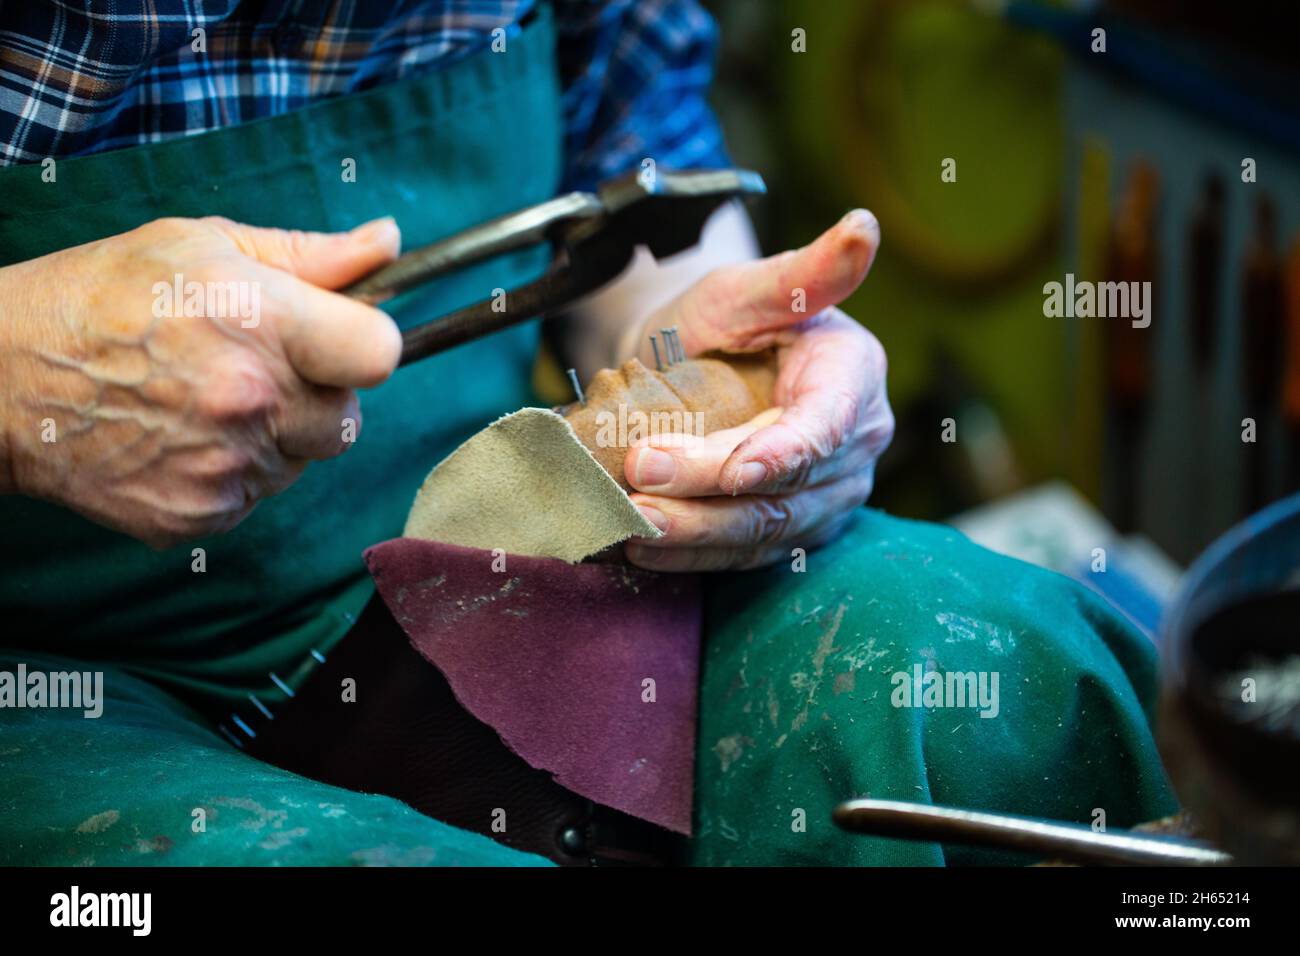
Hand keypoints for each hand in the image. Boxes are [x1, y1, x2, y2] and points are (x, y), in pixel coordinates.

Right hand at [0, 215, 401, 546]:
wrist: (3, 379)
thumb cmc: (103, 296)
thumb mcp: (203, 244)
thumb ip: (308, 254)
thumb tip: (387, 244)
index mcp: (260, 322)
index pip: (379, 353)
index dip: (367, 345)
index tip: (343, 340)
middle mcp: (250, 400)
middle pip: (347, 417)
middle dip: (316, 393)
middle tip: (256, 368)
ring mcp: (225, 465)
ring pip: (303, 460)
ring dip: (277, 435)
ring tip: (209, 399)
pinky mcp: (201, 514)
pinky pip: (258, 496)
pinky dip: (235, 471)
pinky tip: (186, 436)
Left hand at [621, 210, 893, 570]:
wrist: (693, 364)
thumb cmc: (723, 317)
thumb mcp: (749, 287)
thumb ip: (803, 271)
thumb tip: (863, 227)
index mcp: (853, 377)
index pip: (825, 427)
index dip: (783, 454)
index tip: (735, 470)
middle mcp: (852, 445)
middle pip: (785, 488)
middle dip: (708, 494)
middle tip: (637, 484)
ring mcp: (824, 496)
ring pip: (761, 532)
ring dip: (692, 536)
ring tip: (630, 526)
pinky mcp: (787, 530)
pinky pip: (741, 556)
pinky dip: (689, 555)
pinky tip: (639, 549)